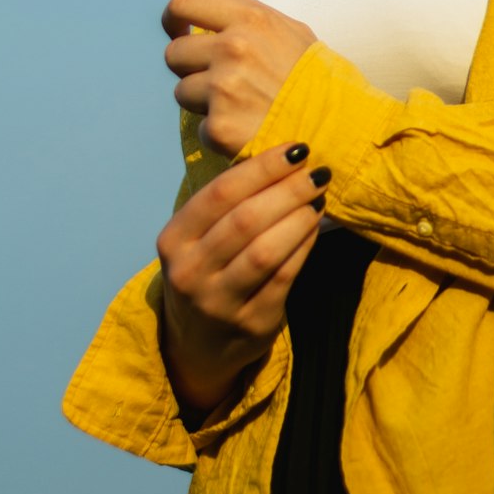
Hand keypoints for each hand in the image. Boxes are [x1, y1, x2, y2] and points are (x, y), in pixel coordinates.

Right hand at [157, 141, 329, 417]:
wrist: (196, 345)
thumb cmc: (205, 271)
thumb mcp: (196, 238)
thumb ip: (226, 202)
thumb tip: (282, 155)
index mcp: (174, 240)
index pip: (220, 193)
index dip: (262, 167)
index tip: (295, 148)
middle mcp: (190, 273)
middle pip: (245, 220)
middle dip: (287, 189)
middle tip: (316, 170)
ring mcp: (219, 303)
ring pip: (266, 251)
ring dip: (299, 217)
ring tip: (319, 196)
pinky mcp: (251, 324)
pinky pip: (284, 276)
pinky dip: (304, 245)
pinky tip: (315, 225)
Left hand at [162, 0, 316, 155]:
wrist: (341, 128)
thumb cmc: (316, 79)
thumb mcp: (290, 30)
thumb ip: (248, 19)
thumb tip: (212, 16)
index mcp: (249, 17)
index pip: (183, 3)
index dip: (173, 19)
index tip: (179, 32)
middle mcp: (232, 47)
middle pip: (174, 53)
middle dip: (191, 67)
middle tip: (218, 79)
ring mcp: (223, 88)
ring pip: (182, 91)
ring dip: (203, 101)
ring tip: (239, 106)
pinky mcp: (219, 127)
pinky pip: (199, 127)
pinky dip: (218, 131)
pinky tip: (246, 129)